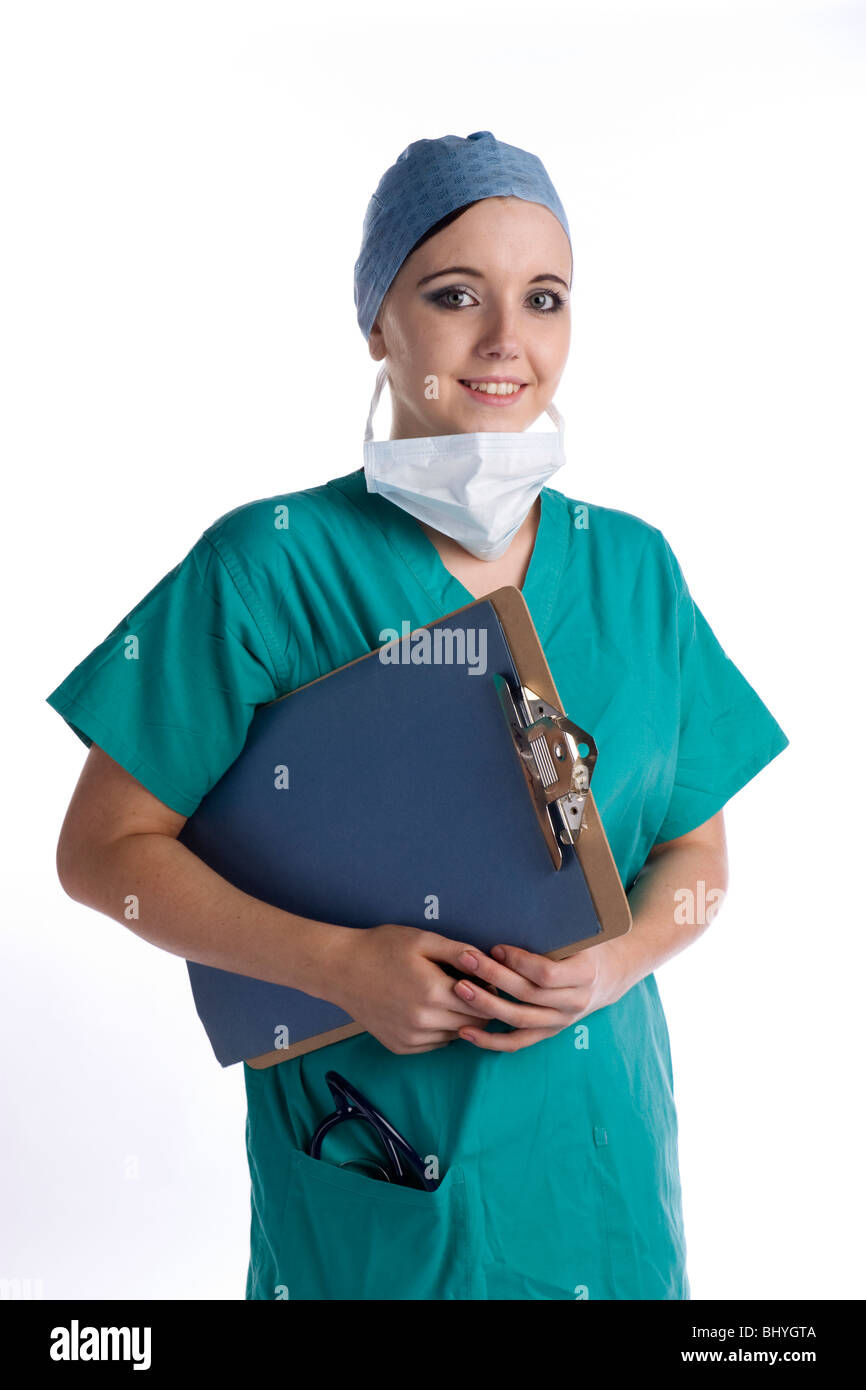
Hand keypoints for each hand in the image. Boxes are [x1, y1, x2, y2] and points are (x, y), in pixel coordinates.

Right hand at [330, 923, 503, 1054]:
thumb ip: (459, 952)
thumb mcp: (423, 940)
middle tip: (467, 988)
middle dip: (477, 1008)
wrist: (340, 969)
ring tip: (445, 997)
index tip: (485, 981)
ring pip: (455, 1036)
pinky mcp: (400, 1047)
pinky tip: (428, 1010)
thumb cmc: (382, 948)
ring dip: (458, 1020)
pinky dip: (439, 1030)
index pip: (483, 1005)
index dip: (489, 993)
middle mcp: (424, 1021)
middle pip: (472, 1024)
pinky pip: (435, 1044)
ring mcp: (411, 1038)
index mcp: (434, 993)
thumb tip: (490, 964)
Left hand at [448, 937, 633, 1051]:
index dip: (519, 962)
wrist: (610, 975)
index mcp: (585, 974)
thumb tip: (517, 904)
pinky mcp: (548, 1032)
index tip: (496, 947)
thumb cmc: (588, 946)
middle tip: (466, 959)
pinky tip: (465, 1031)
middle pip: (528, 995)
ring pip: (519, 1019)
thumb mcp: (582, 933)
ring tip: (459, 989)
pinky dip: (490, 1041)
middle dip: (494, 977)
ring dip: (486, 1006)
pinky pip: (517, 1042)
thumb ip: (555, 928)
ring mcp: (561, 1021)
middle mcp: (575, 1002)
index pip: (547, 974)